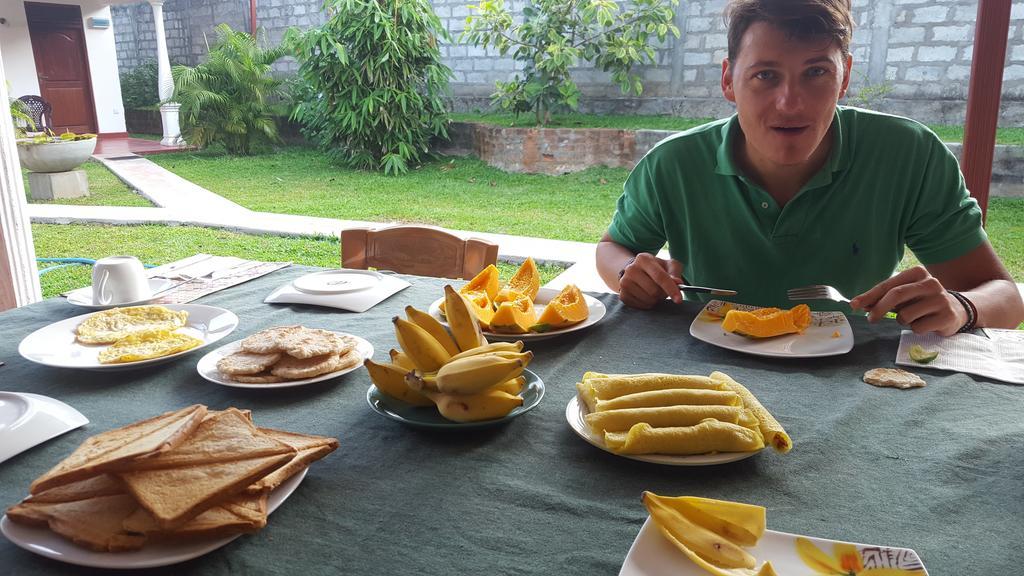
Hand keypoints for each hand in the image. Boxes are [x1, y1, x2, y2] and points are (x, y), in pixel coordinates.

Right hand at [618, 253, 683, 308]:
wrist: (635, 271)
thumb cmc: (655, 268)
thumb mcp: (668, 265)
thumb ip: (675, 272)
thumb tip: (678, 283)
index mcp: (643, 259)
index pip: (660, 276)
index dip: (671, 289)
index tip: (679, 299)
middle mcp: (631, 269)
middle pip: (654, 291)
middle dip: (663, 294)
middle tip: (663, 290)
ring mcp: (624, 282)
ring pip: (648, 300)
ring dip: (656, 299)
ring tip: (654, 292)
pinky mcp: (622, 295)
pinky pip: (641, 306)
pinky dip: (648, 304)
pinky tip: (646, 296)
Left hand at [850, 266, 967, 334]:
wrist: (956, 310)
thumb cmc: (922, 302)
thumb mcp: (904, 296)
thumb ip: (884, 298)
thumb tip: (859, 304)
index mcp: (918, 273)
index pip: (888, 285)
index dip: (869, 296)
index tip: (854, 305)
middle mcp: (931, 283)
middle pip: (896, 295)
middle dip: (879, 309)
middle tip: (870, 319)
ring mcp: (940, 299)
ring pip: (905, 315)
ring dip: (902, 320)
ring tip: (913, 317)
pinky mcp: (946, 316)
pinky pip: (918, 327)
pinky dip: (916, 329)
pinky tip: (926, 323)